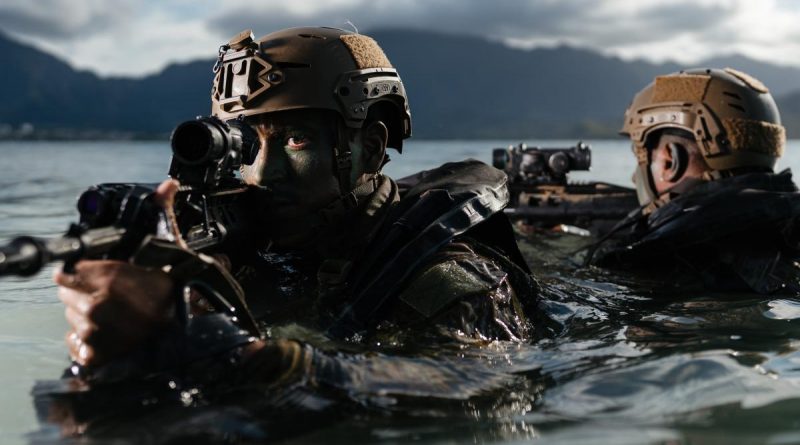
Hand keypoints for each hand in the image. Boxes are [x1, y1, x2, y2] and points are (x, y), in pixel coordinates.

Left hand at [53, 180, 179, 367]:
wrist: (190, 344)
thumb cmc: (180, 300)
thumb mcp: (172, 253)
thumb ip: (161, 216)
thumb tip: (167, 186)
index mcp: (111, 278)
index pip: (68, 270)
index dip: (83, 270)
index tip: (98, 273)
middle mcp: (97, 306)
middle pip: (67, 292)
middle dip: (85, 290)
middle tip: (112, 293)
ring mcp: (93, 333)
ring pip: (72, 316)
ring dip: (88, 314)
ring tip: (117, 313)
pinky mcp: (93, 356)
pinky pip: (75, 342)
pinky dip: (88, 339)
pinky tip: (111, 332)